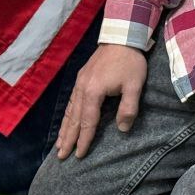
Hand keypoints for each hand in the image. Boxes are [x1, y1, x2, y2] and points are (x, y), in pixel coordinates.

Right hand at [56, 45, 146, 159]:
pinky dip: (67, 115)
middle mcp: (82, 88)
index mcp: (94, 92)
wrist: (121, 37)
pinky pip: (71, 101)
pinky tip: (66, 122)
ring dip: (64, 129)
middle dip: (67, 139)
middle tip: (61, 157)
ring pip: (70, 111)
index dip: (84, 140)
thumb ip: (128, 108)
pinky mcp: (81, 78)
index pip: (88, 122)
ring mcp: (79, 83)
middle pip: (74, 119)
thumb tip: (122, 129)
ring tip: (59, 144)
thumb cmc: (130, 62)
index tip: (79, 155)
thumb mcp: (134, 85)